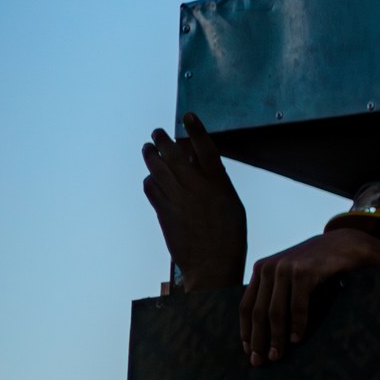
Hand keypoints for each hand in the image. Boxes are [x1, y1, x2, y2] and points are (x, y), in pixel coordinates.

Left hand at [142, 113, 246, 291]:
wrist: (211, 264)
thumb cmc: (230, 235)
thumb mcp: (231, 203)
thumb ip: (216, 182)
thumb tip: (202, 164)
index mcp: (217, 184)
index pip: (205, 148)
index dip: (196, 130)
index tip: (188, 116)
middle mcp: (194, 188)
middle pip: (174, 156)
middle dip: (163, 140)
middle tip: (157, 131)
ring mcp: (176, 200)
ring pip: (157, 170)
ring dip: (151, 156)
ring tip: (147, 148)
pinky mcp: (163, 213)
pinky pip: (151, 190)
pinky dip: (149, 180)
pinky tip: (150, 178)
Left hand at [238, 228, 379, 364]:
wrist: (345, 243)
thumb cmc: (318, 265)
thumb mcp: (291, 275)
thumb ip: (275, 292)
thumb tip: (261, 328)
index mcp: (261, 269)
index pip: (246, 306)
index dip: (246, 330)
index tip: (249, 351)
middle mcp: (269, 268)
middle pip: (258, 312)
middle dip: (259, 339)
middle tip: (261, 361)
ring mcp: (285, 268)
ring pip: (275, 312)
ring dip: (276, 337)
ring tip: (278, 355)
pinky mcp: (303, 272)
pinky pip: (297, 306)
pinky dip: (297, 325)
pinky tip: (297, 339)